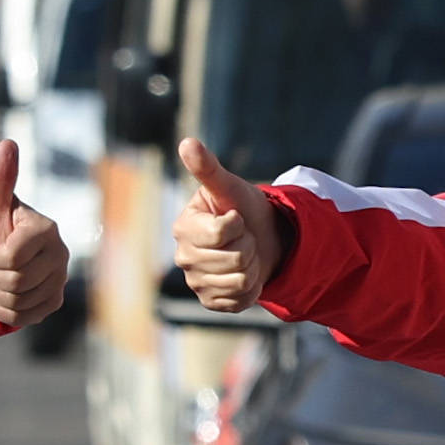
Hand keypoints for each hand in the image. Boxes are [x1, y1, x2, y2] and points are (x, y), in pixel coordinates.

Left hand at [0, 138, 68, 330]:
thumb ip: (1, 176)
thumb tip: (8, 143)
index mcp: (47, 229)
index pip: (12, 257)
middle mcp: (61, 255)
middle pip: (14, 281)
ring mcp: (60, 281)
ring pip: (16, 302)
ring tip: (0, 275)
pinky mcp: (54, 302)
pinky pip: (21, 318)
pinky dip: (5, 309)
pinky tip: (6, 293)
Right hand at [173, 135, 282, 311]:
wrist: (261, 238)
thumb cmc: (242, 208)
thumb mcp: (229, 187)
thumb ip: (208, 168)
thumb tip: (187, 142)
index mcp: (183, 228)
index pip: (222, 232)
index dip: (239, 223)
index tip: (236, 217)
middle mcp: (184, 257)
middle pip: (235, 258)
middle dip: (248, 245)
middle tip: (243, 237)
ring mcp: (196, 282)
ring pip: (240, 280)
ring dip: (253, 266)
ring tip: (245, 255)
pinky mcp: (210, 302)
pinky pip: (240, 300)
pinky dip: (252, 287)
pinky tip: (245, 274)